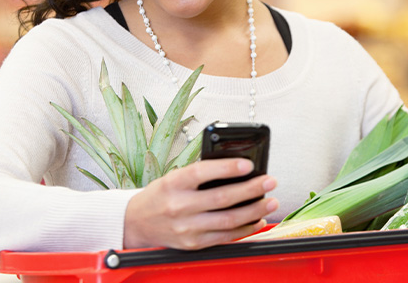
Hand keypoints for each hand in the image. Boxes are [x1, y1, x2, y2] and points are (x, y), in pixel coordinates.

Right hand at [123, 158, 278, 249]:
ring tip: (270, 201)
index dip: (228, 168)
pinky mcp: (194, 243)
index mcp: (173, 184)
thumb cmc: (159, 196)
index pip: (203, 173)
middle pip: (222, 198)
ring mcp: (187, 228)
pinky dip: (245, 229)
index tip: (248, 164)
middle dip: (252, 189)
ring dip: (254, 211)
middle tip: (270, 182)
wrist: (136, 223)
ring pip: (228, 220)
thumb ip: (200, 174)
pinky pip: (225, 237)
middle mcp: (179, 206)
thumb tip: (236, 170)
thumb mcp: (173, 178)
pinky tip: (257, 220)